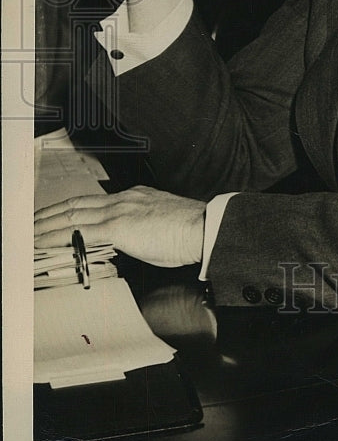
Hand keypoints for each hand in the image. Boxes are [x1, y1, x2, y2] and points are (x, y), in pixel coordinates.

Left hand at [34, 186, 206, 267]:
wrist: (204, 227)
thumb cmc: (190, 231)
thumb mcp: (161, 223)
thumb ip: (142, 227)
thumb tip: (132, 239)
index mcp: (134, 197)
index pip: (93, 202)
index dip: (70, 209)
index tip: (55, 216)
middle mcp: (123, 199)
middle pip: (77, 205)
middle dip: (51, 214)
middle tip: (30, 222)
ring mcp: (120, 211)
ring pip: (73, 216)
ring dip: (47, 225)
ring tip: (29, 233)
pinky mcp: (119, 227)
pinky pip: (80, 232)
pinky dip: (58, 237)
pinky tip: (46, 243)